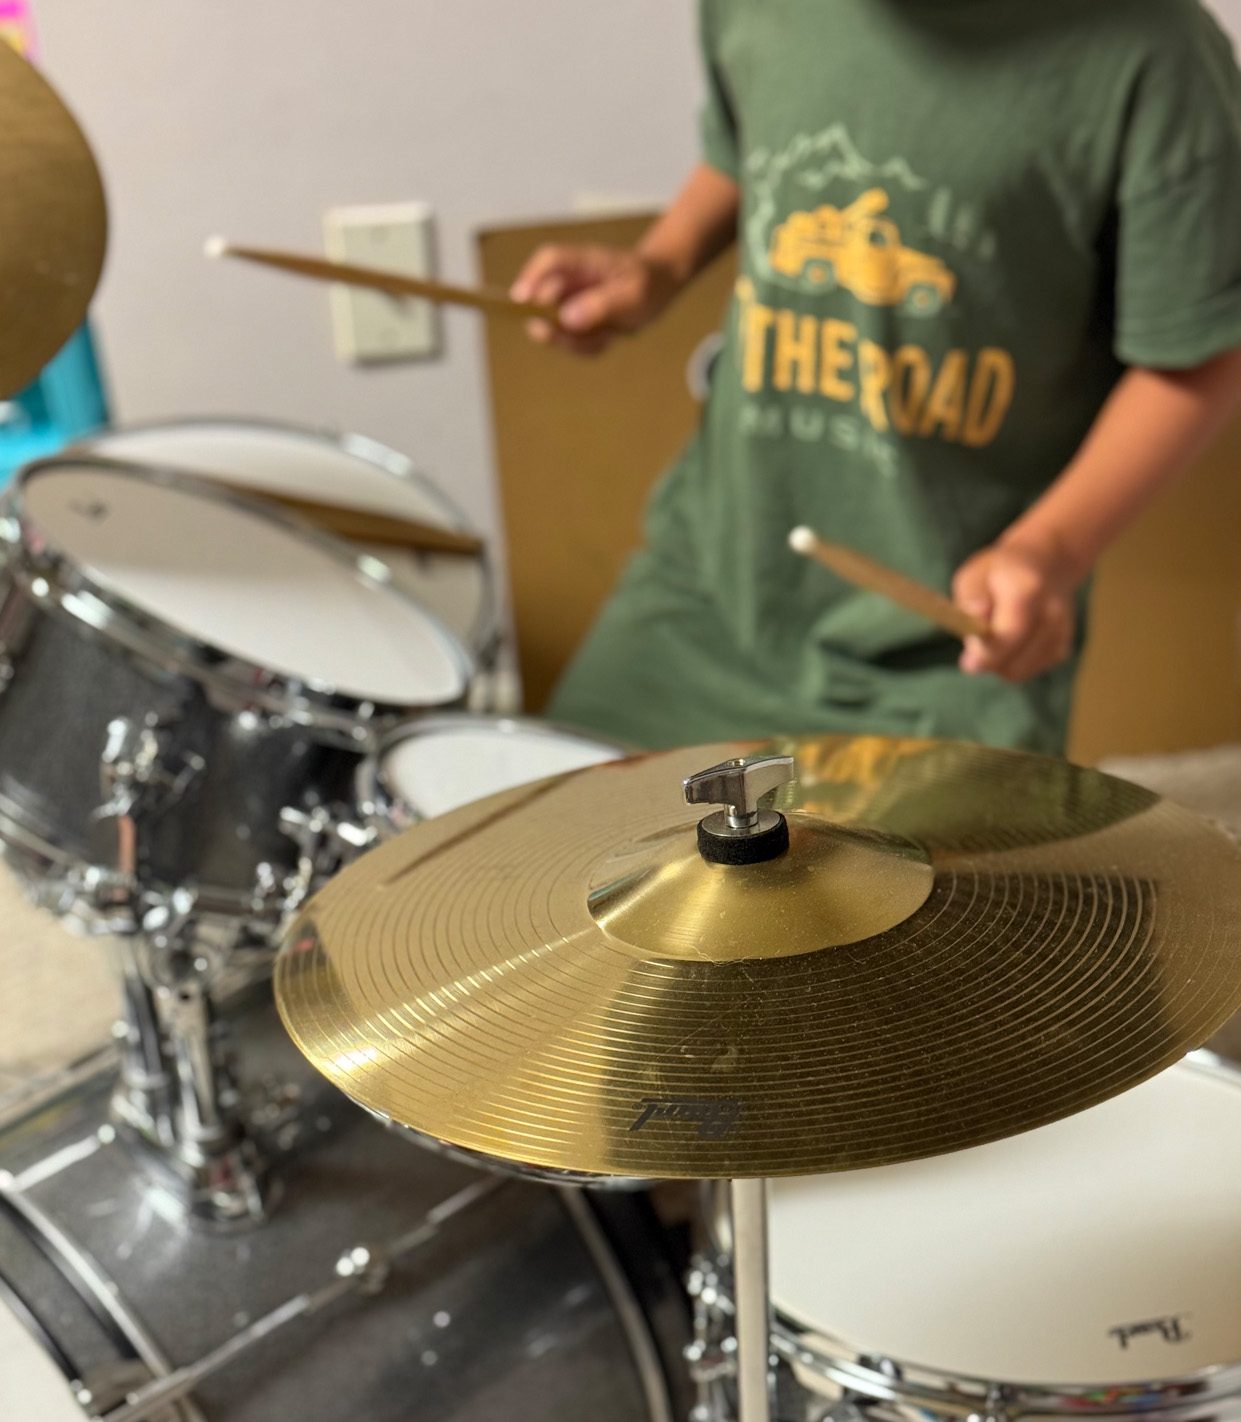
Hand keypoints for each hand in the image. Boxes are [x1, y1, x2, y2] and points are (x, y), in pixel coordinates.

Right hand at [510, 244, 680, 354]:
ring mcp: (573, 300)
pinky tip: (609, 338)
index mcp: (584, 262)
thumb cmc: (649, 282)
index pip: (549, 261)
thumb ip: (600, 305)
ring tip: (607, 335)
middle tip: (562, 335)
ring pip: (557, 326)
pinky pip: (574, 340)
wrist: (662, 285)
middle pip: (544, 299)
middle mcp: (573, 281)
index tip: (520, 299)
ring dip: (576, 340)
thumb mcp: (633, 294)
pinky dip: (588, 346)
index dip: (530, 278)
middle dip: (551, 324)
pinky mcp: (579, 320)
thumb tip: (566, 319)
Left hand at [952, 540, 1079, 682]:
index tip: (966, 660)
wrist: (1047, 563)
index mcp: (1027, 590)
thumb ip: (971, 601)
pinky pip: (1027, 670)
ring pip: (1018, 671)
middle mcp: (1052, 613)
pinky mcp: (1063, 648)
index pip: (1008, 636)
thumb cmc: (999, 572)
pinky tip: (1011, 640)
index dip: (984, 654)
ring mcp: (1062, 632)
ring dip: (998, 662)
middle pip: (1013, 663)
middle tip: (973, 646)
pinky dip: (1012, 662)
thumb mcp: (974, 576)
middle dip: (987, 660)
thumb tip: (977, 623)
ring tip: (993, 635)